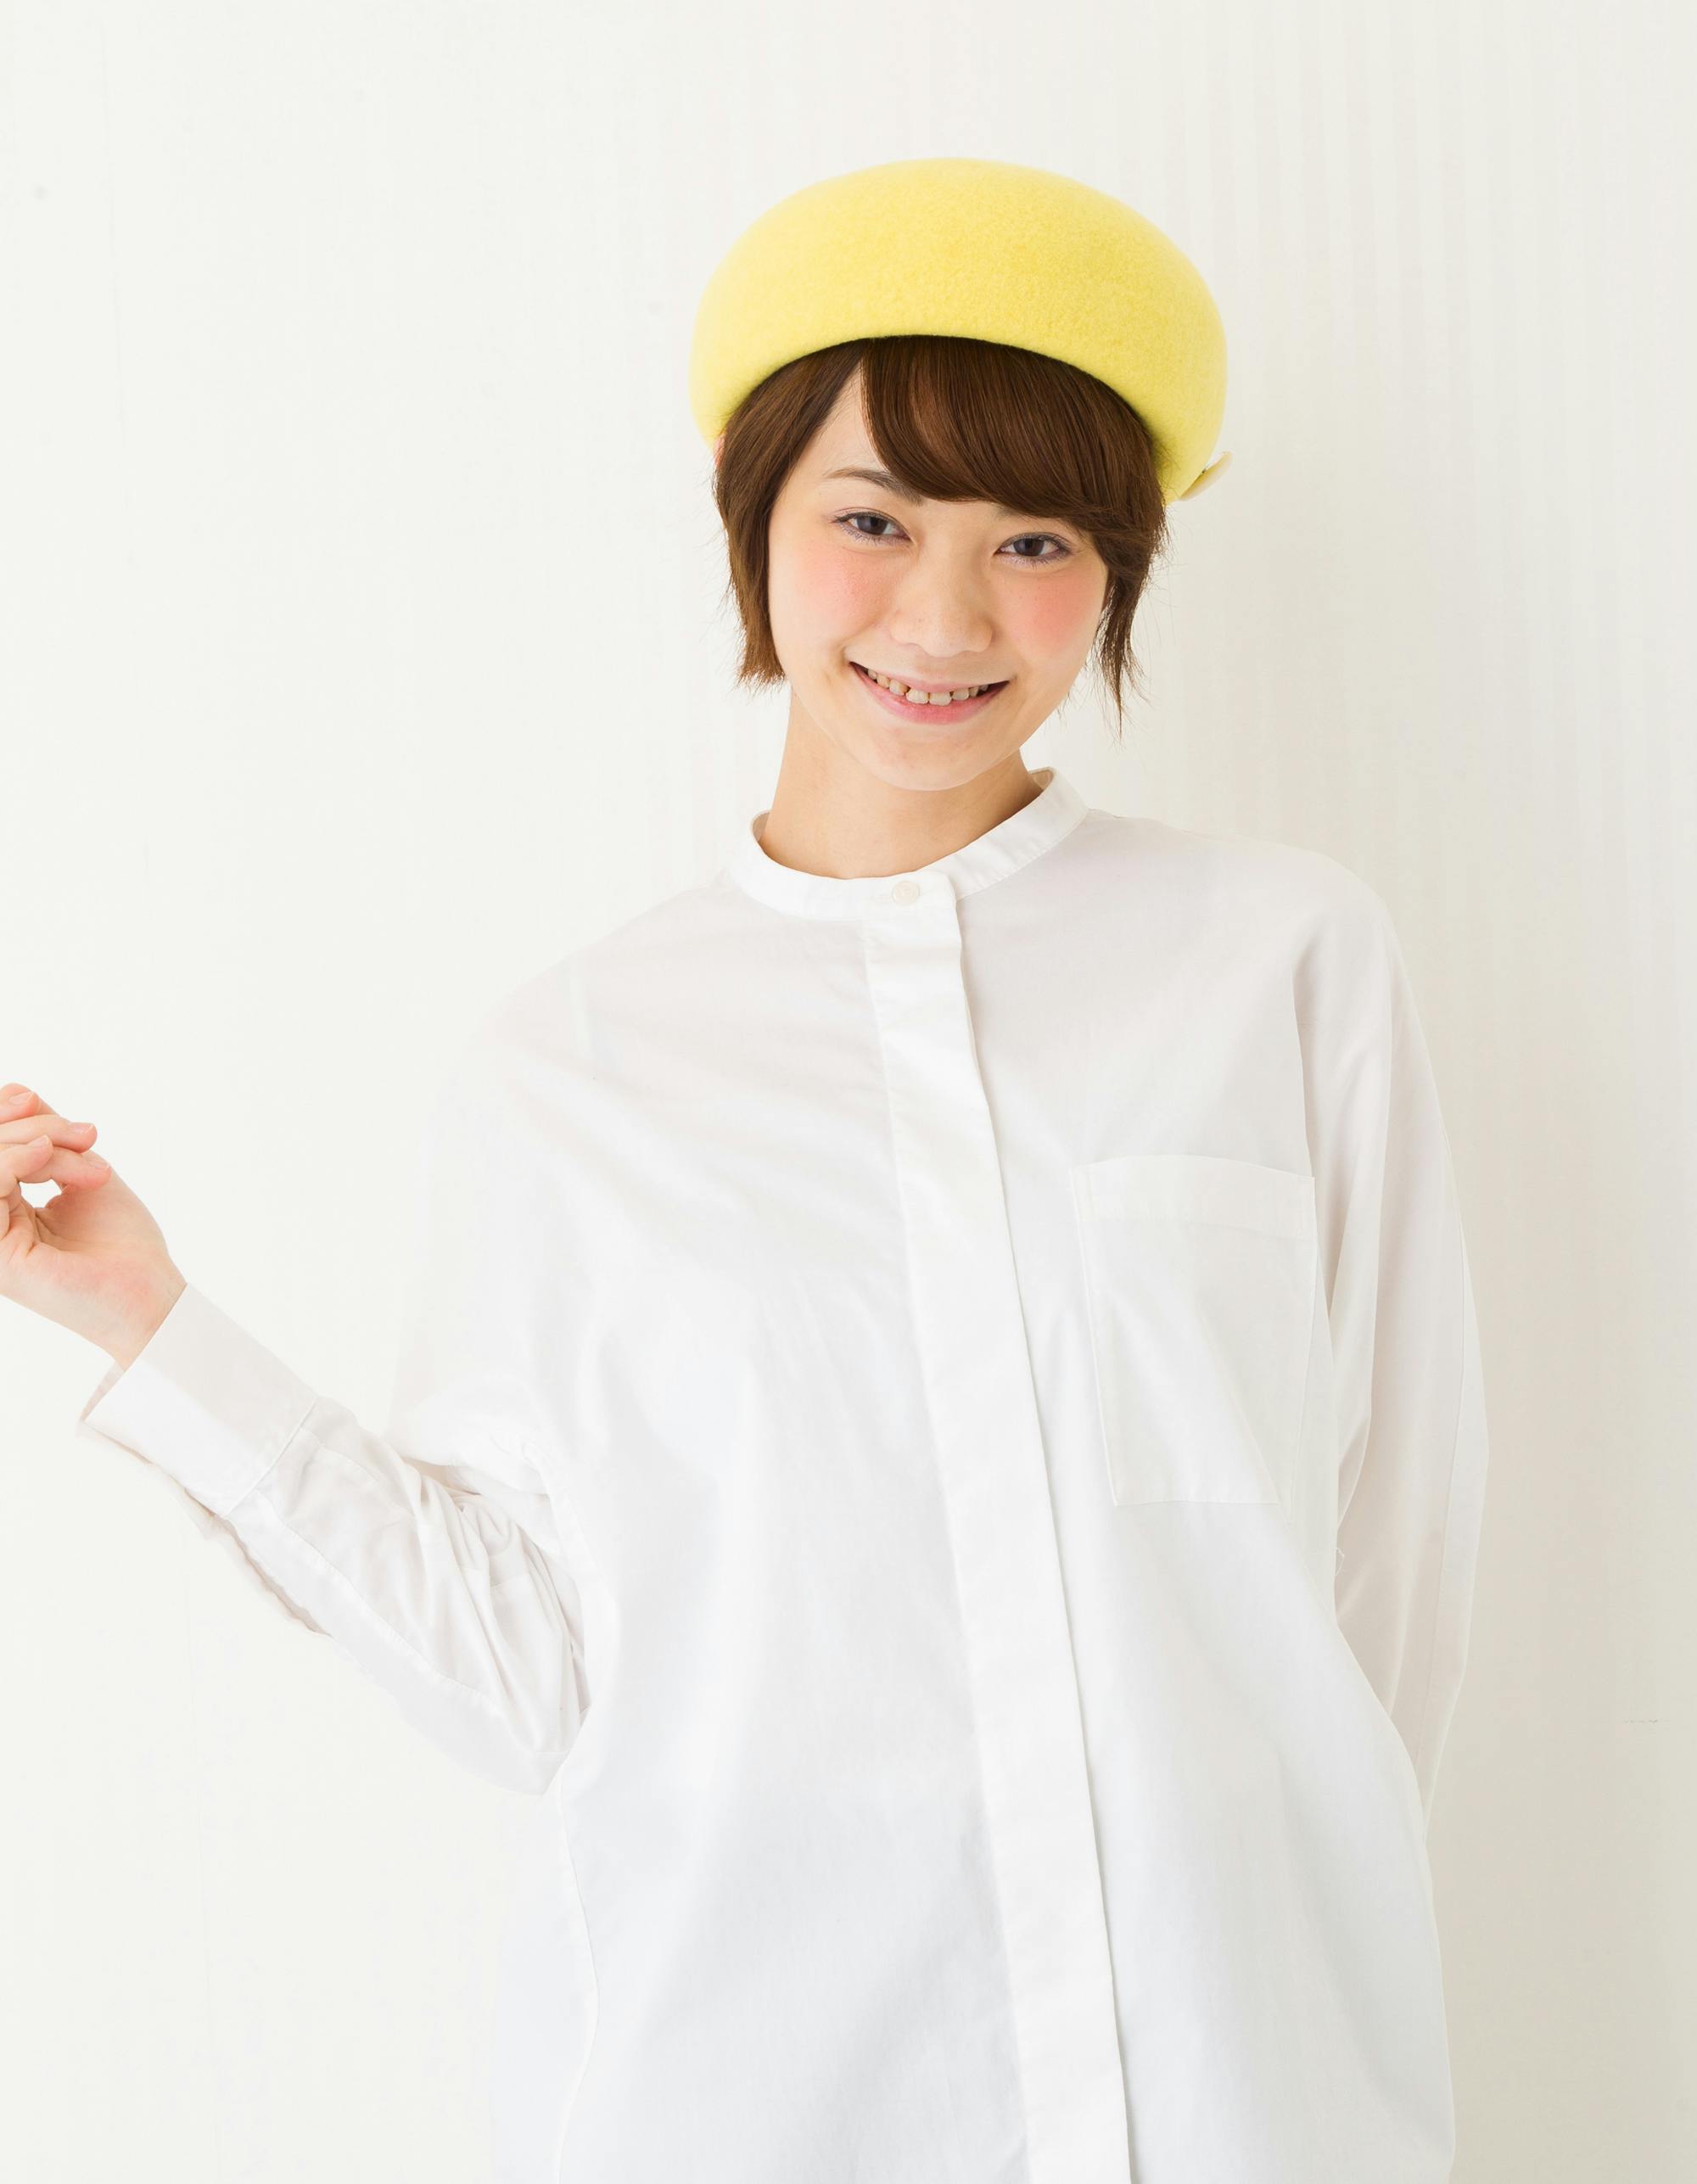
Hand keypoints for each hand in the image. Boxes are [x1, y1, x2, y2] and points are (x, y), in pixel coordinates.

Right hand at [0, 1082, 185, 1364]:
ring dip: (35, 1142)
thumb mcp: (83, 1172)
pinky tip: (43, 1155)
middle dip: (34, 1126)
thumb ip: (49, 1137)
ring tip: (84, 1151)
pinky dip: (11, 1161)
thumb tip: (18, 1093)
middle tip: (85, 1134)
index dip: (5, 1115)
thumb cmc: (123, 1243)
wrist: (150, 1291)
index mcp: (5, 1207)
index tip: (38, 1101)